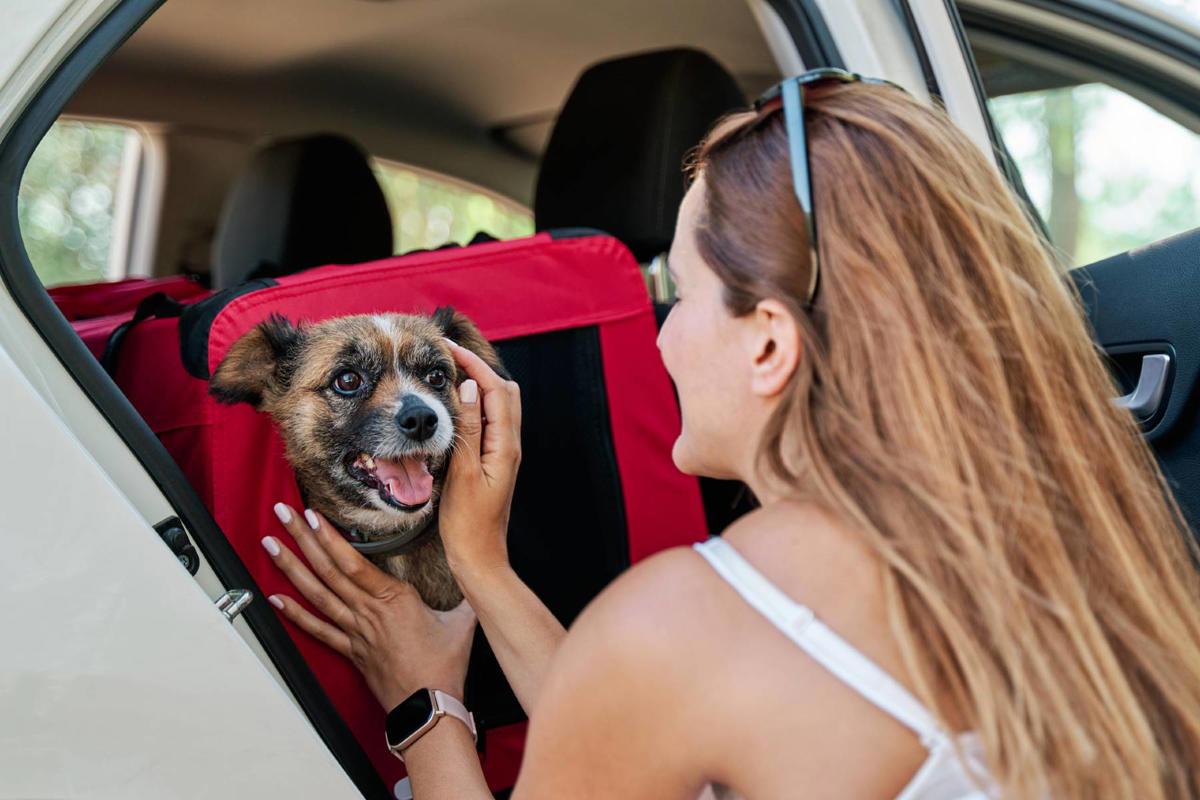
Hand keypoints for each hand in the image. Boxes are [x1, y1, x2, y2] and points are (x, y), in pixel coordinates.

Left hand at [263, 503, 476, 709]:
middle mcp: (368, 611)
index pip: (353, 561)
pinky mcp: (351, 651)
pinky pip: (318, 630)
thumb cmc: (445, 666)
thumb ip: (470, 593)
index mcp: (393, 598)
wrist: (427, 707)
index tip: (311, 515)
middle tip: (281, 513)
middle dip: (301, 539)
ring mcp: (355, 631)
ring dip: (291, 568)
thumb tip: (483, 574)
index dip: (329, 537)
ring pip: (317, 594)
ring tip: (271, 545)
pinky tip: (275, 599)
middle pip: (328, 569)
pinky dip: (295, 614)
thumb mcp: (464, 621)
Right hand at [442, 339, 522, 575]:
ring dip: (478, 386)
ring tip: (449, 376)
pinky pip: (489, 423)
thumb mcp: (462, 473)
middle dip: (479, 369)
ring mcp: (504, 454)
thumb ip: (466, 429)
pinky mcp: (494, 463)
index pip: (495, 390)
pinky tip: (455, 409)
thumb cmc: (468, 524)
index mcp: (506, 446)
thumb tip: (468, 387)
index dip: (474, 364)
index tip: (448, 348)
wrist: (479, 558)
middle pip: (504, 392)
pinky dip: (475, 407)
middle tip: (448, 358)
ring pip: (498, 406)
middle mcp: (510, 446)